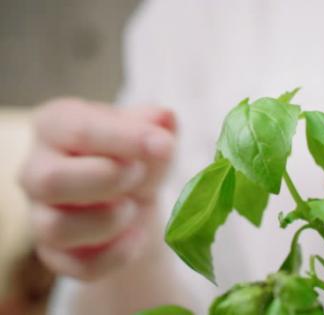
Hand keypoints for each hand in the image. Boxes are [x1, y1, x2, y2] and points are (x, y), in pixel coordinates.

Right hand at [20, 98, 175, 279]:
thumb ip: (155, 126)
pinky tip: (137, 235)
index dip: (125, 138)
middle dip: (107, 179)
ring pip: (57, 228)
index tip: (164, 145)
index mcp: (57, 126)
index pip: (78, 130)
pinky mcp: (55, 253)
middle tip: (139, 174)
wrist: (131, 198)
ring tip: (134, 206)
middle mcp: (38, 169)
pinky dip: (118, 254)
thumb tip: (165, 118)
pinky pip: (80, 265)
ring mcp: (41, 214)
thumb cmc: (133, 157)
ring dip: (110, 220)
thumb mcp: (146, 135)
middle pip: (50, 180)